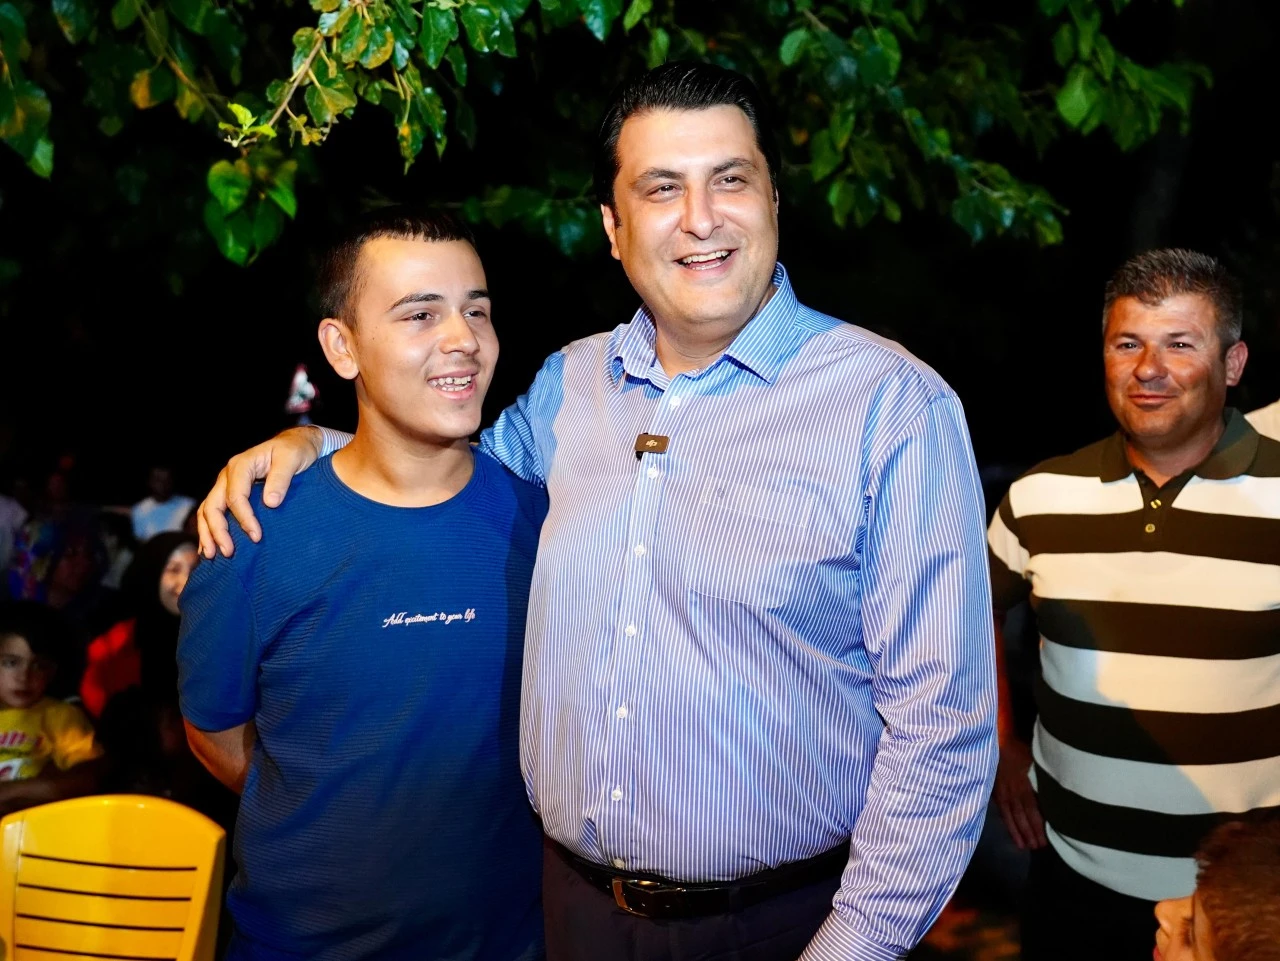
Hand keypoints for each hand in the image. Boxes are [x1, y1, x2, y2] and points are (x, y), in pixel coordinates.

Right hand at [197, 426, 322, 558]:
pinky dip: (209, 529)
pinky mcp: (230, 493)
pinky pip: (213, 511)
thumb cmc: (296, 451)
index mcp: (241, 465)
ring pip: (208, 509)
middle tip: (228, 552)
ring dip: (208, 533)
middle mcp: (228, 475)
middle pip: (214, 504)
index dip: (244, 519)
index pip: (236, 496)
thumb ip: (281, 478)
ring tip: (212, 555)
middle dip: (218, 530)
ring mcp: (226, 484)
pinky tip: (210, 547)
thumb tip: (270, 503)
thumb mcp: (292, 459)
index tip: (256, 536)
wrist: (297, 444)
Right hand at [994, 738, 1046, 849]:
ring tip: (1025, 847)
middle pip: (1022, 815)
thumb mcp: (1035, 762)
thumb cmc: (1021, 751)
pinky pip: (1002, 812)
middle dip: (1029, 832)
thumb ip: (1042, 780)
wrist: (998, 742)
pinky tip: (1013, 836)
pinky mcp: (996, 793)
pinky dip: (1008, 825)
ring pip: (1011, 816)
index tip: (1045, 839)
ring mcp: (1002, 793)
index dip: (1037, 825)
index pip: (1032, 808)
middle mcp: (1012, 791)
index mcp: (1024, 784)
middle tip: (1037, 847)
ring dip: (1018, 832)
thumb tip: (1056, 797)